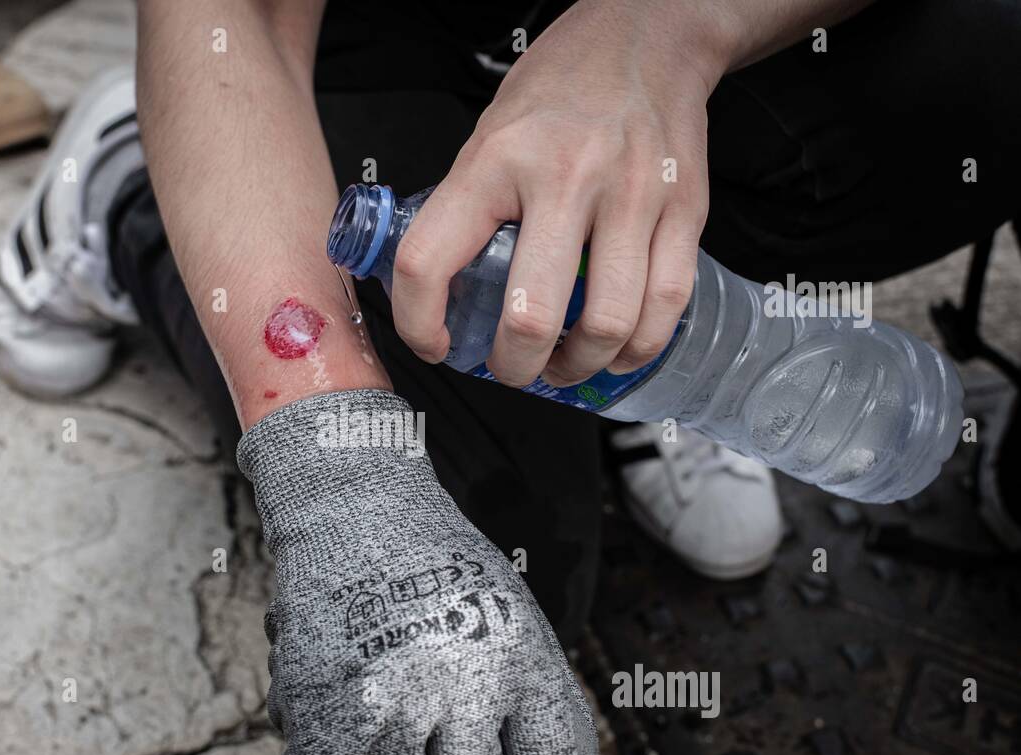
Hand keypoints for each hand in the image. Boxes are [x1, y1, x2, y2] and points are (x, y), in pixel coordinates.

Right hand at [237, 390, 596, 754]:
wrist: (353, 510)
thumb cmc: (447, 578)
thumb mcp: (522, 626)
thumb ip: (561, 715)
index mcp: (519, 657)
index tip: (493, 717)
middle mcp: (459, 680)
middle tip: (434, 715)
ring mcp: (389, 697)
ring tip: (390, 715)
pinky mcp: (321, 706)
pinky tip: (352, 742)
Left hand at [390, 0, 725, 386]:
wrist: (648, 35)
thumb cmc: (561, 89)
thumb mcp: (487, 136)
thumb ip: (464, 211)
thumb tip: (439, 290)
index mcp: (496, 160)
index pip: (430, 260)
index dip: (419, 322)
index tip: (434, 343)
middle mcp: (565, 177)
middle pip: (530, 314)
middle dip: (514, 366)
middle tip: (511, 369)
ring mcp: (631, 195)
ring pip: (606, 323)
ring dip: (578, 366)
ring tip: (564, 365)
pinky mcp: (684, 209)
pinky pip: (666, 304)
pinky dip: (637, 347)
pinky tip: (618, 349)